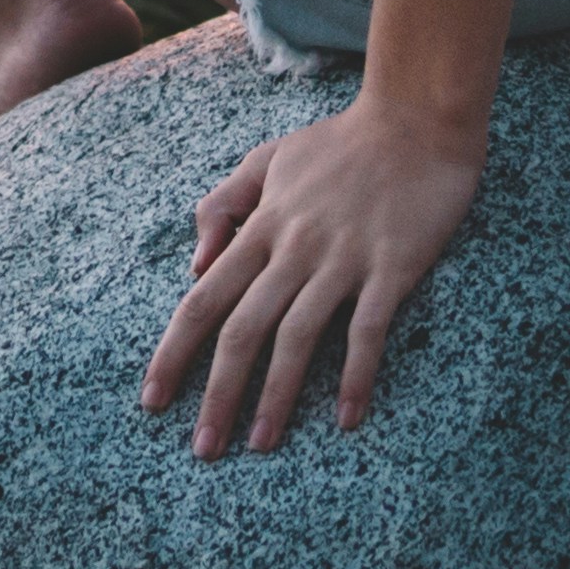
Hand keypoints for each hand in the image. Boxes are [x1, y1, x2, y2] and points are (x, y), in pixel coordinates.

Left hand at [138, 93, 480, 451]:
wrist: (416, 118)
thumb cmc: (341, 143)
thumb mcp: (267, 158)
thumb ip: (225, 204)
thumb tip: (195, 264)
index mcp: (262, 225)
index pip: (204, 297)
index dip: (174, 351)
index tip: (153, 400)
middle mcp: (293, 247)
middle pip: (242, 329)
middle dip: (217, 394)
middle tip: (203, 450)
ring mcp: (342, 259)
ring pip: (296, 338)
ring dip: (276, 398)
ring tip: (260, 446)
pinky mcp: (391, 267)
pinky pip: (367, 331)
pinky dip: (354, 376)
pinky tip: (345, 418)